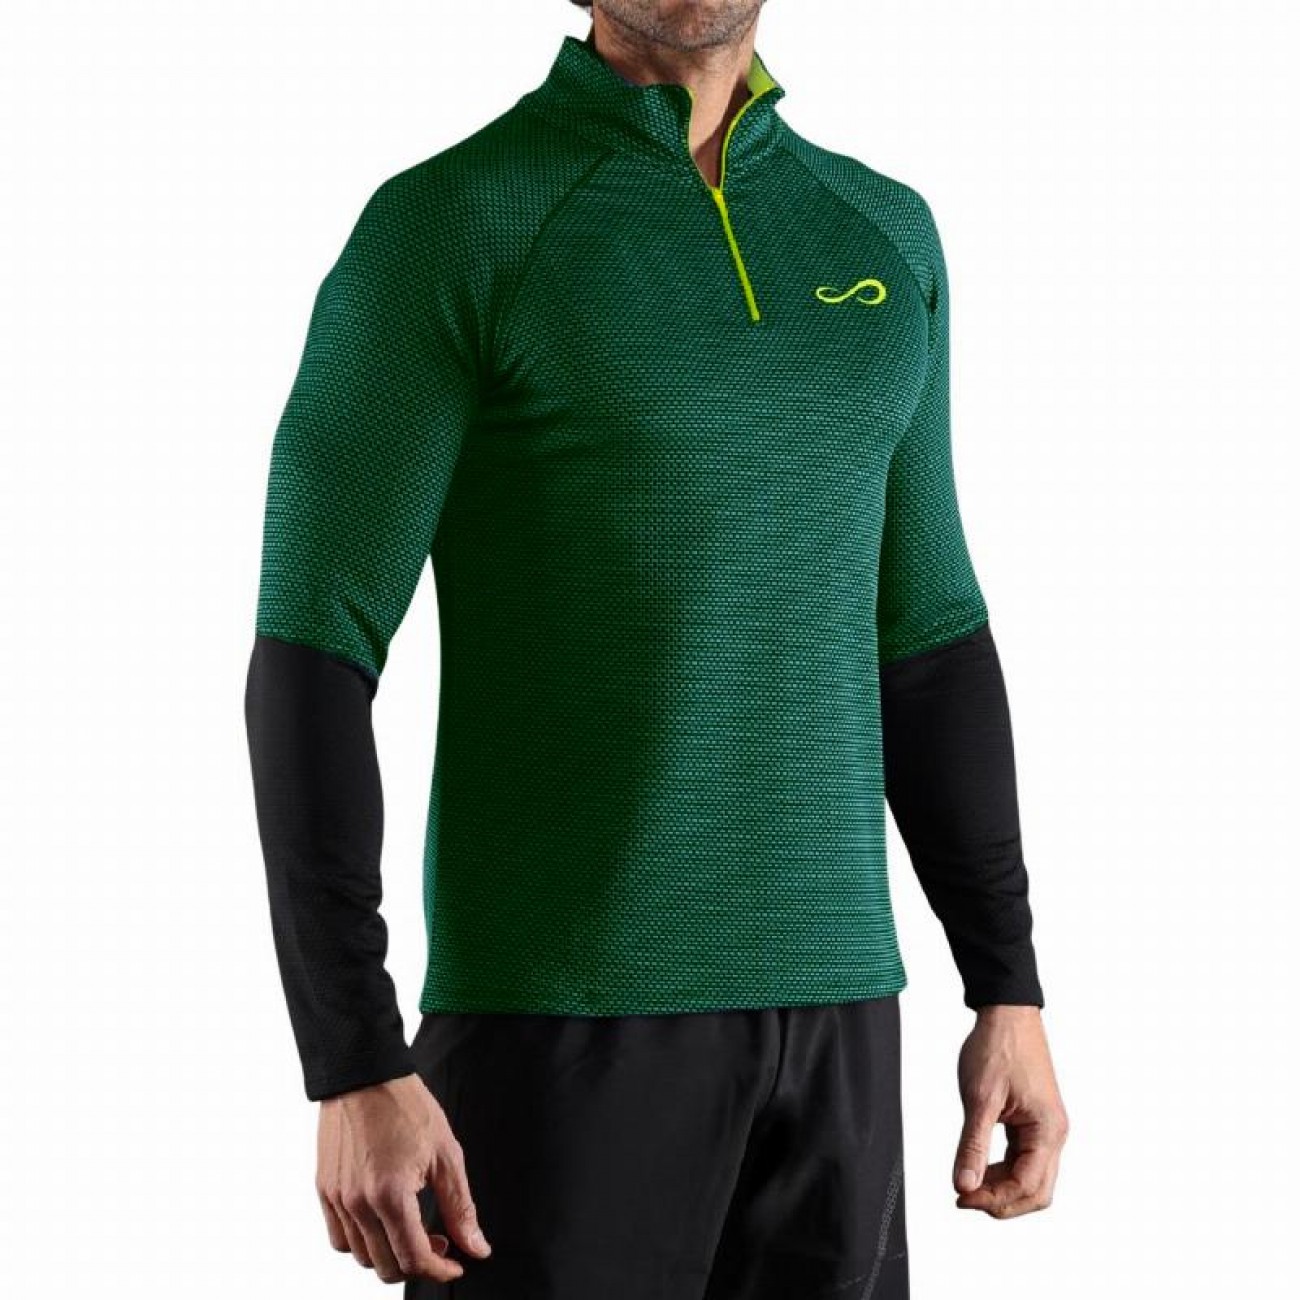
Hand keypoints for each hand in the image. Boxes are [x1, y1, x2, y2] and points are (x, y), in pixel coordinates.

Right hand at [315, 1071, 492, 1283]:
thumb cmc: (407, 1107)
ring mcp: (336, 1198)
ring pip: (360, 1257)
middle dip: (417, 1265)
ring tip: (412, 1230)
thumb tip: (476, 1248)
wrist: (365, 1073)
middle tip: (439, 1243)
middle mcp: (357, 1203)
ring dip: (389, 1255)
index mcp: (390, 1195)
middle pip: (385, 1267)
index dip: (439, 1269)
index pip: (413, 1259)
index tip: (457, 1263)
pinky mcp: (324, 1189)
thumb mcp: (446, 1154)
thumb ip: (460, 1207)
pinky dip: (361, 1242)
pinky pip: (338, 1238)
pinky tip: (383, 1221)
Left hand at [952, 1005, 1068, 1218]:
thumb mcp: (979, 1098)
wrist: (1006, 1013)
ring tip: (967, 1182)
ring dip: (1001, 1186)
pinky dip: (1002, 1168)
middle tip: (964, 1197)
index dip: (995, 1199)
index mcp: (1047, 1130)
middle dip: (1001, 1200)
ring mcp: (1045, 1127)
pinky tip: (979, 1166)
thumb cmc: (998, 1047)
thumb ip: (972, 1146)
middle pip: (1035, 1190)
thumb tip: (965, 1185)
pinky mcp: (1034, 1120)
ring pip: (1030, 1176)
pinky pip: (1023, 1158)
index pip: (1027, 1186)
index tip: (962, 1198)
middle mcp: (1053, 1133)